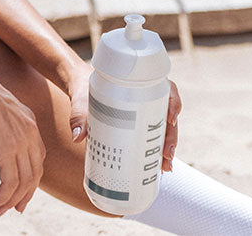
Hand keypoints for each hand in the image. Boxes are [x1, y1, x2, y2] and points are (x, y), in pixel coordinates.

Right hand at [0, 76, 45, 215]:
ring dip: (12, 200)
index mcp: (28, 122)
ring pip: (24, 182)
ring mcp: (21, 142)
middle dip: (25, 194)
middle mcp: (30, 133)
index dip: (31, 177)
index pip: (37, 157)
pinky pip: (10, 182)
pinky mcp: (7, 150)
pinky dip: (4, 197)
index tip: (21, 191)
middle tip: (15, 209)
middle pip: (35, 172)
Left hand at [65, 68, 182, 171]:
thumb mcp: (81, 99)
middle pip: (167, 114)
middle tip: (167, 156)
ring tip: (165, 167)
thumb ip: (79, 115)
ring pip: (163, 127)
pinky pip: (151, 134)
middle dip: (171, 137)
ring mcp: (142, 111)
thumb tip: (77, 137)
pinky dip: (155, 150)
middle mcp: (145, 97)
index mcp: (139, 84)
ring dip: (167, 147)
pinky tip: (157, 166)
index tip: (171, 120)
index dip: (174, 103)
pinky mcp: (136, 123)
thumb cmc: (82, 88)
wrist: (77, 86)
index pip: (166, 89)